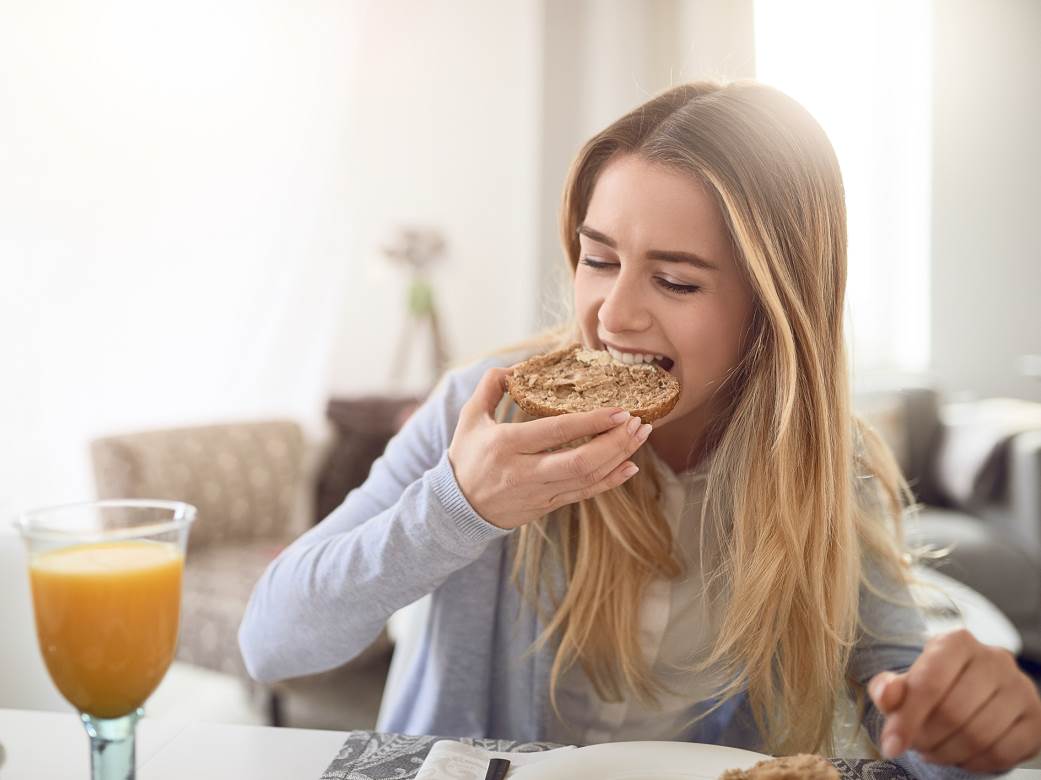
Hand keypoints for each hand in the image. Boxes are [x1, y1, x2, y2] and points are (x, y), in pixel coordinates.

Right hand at [447, 367, 651, 529]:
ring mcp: (537, 493)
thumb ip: (491, 386)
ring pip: (586, 479)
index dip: (591, 421)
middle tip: (638, 423)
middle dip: (615, 442)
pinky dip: (610, 481)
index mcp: (505, 444)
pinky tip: (629, 467)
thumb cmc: (466, 456)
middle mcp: (524, 472)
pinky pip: (583, 495)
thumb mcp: (470, 417)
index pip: (556, 432)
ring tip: (639, 437)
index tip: (619, 409)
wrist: (457, 507)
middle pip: (579, 461)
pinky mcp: (545, 506)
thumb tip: (516, 367)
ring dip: (618, 457)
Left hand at [868, 629, 1040, 771]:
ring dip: (948, 753)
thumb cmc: (934, 686)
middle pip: (954, 712)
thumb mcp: (906, 682)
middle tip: (916, 745)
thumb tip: (886, 695)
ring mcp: (1020, 687)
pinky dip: (975, 763)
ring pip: (979, 736)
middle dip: (927, 738)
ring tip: (933, 751)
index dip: (907, 719)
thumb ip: (889, 688)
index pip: (930, 682)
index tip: (890, 745)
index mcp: (957, 642)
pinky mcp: (1035, 717)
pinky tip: (960, 756)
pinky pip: (1003, 752)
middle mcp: (994, 658)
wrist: (974, 691)